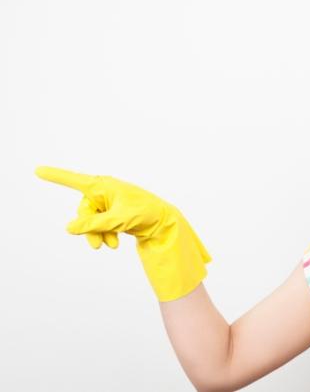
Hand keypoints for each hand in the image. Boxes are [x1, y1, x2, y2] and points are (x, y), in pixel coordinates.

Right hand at [35, 166, 212, 301]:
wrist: (165, 222)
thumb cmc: (146, 213)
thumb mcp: (120, 220)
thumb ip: (95, 224)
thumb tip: (69, 228)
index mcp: (105, 185)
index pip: (75, 180)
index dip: (56, 176)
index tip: (38, 170)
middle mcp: (104, 191)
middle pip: (83, 210)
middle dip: (89, 229)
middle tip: (97, 246)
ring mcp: (108, 203)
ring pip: (90, 221)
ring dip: (98, 234)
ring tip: (111, 245)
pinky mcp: (112, 213)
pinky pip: (99, 225)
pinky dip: (105, 234)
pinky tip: (115, 244)